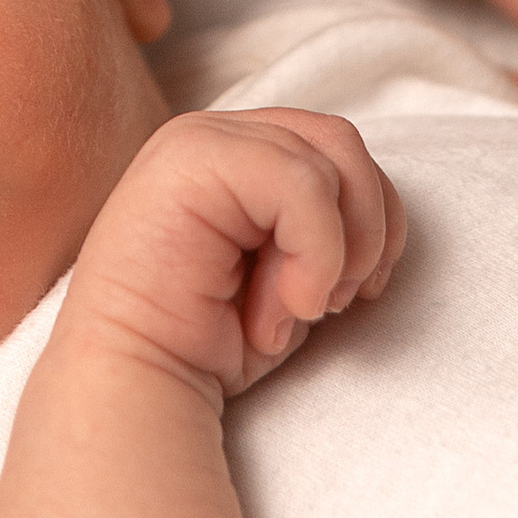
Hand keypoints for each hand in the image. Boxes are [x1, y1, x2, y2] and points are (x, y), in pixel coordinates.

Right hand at [65, 107, 405, 397]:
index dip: (372, 220)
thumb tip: (378, 207)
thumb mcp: (289, 271)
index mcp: (237, 154)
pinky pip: (304, 185)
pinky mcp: (192, 156)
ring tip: (298, 307)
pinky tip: (283, 306)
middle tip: (330, 304)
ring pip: (332, 160)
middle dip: (365, 231)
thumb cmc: (209, 340)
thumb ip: (324, 221)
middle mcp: (216, 134)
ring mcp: (200, 138)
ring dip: (338, 251)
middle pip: (343, 143)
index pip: (338, 150)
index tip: (354, 293)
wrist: (138, 383)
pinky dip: (317, 254)